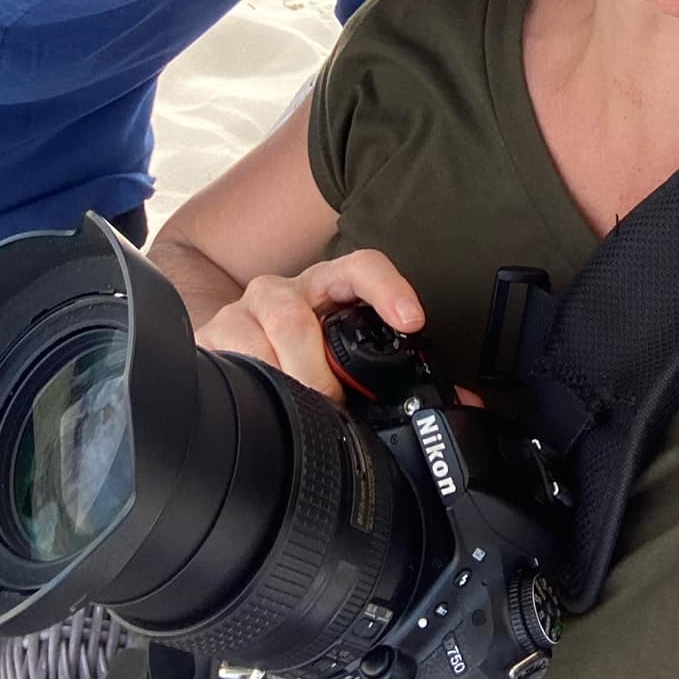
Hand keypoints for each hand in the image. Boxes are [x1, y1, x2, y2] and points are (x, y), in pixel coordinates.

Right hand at [194, 248, 422, 401]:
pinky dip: (246, 386)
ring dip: (280, 380)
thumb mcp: (346, 355)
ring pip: (259, 337)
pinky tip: (255, 404)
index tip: (411, 318)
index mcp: (329, 288)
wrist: (232, 339)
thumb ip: (401, 378)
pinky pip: (226, 356)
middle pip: (296, 318)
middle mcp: (285, 291)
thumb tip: (466, 406)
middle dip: (315, 371)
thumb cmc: (302, 354)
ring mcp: (245, 310)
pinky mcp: (212, 335)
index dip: (387, 288)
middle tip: (331, 406)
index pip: (361, 268)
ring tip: (294, 410)